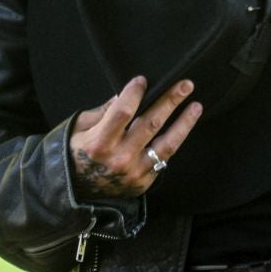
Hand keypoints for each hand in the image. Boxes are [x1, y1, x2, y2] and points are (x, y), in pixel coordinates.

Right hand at [68, 75, 201, 199]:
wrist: (75, 191)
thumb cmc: (76, 153)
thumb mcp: (80, 129)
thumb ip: (103, 112)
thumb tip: (125, 95)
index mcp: (99, 143)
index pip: (122, 112)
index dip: (134, 93)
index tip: (143, 79)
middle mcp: (119, 158)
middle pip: (150, 123)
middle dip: (169, 101)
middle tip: (186, 85)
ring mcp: (134, 172)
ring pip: (166, 144)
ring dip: (183, 122)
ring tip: (195, 106)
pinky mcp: (144, 181)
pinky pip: (164, 158)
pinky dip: (175, 140)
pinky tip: (184, 126)